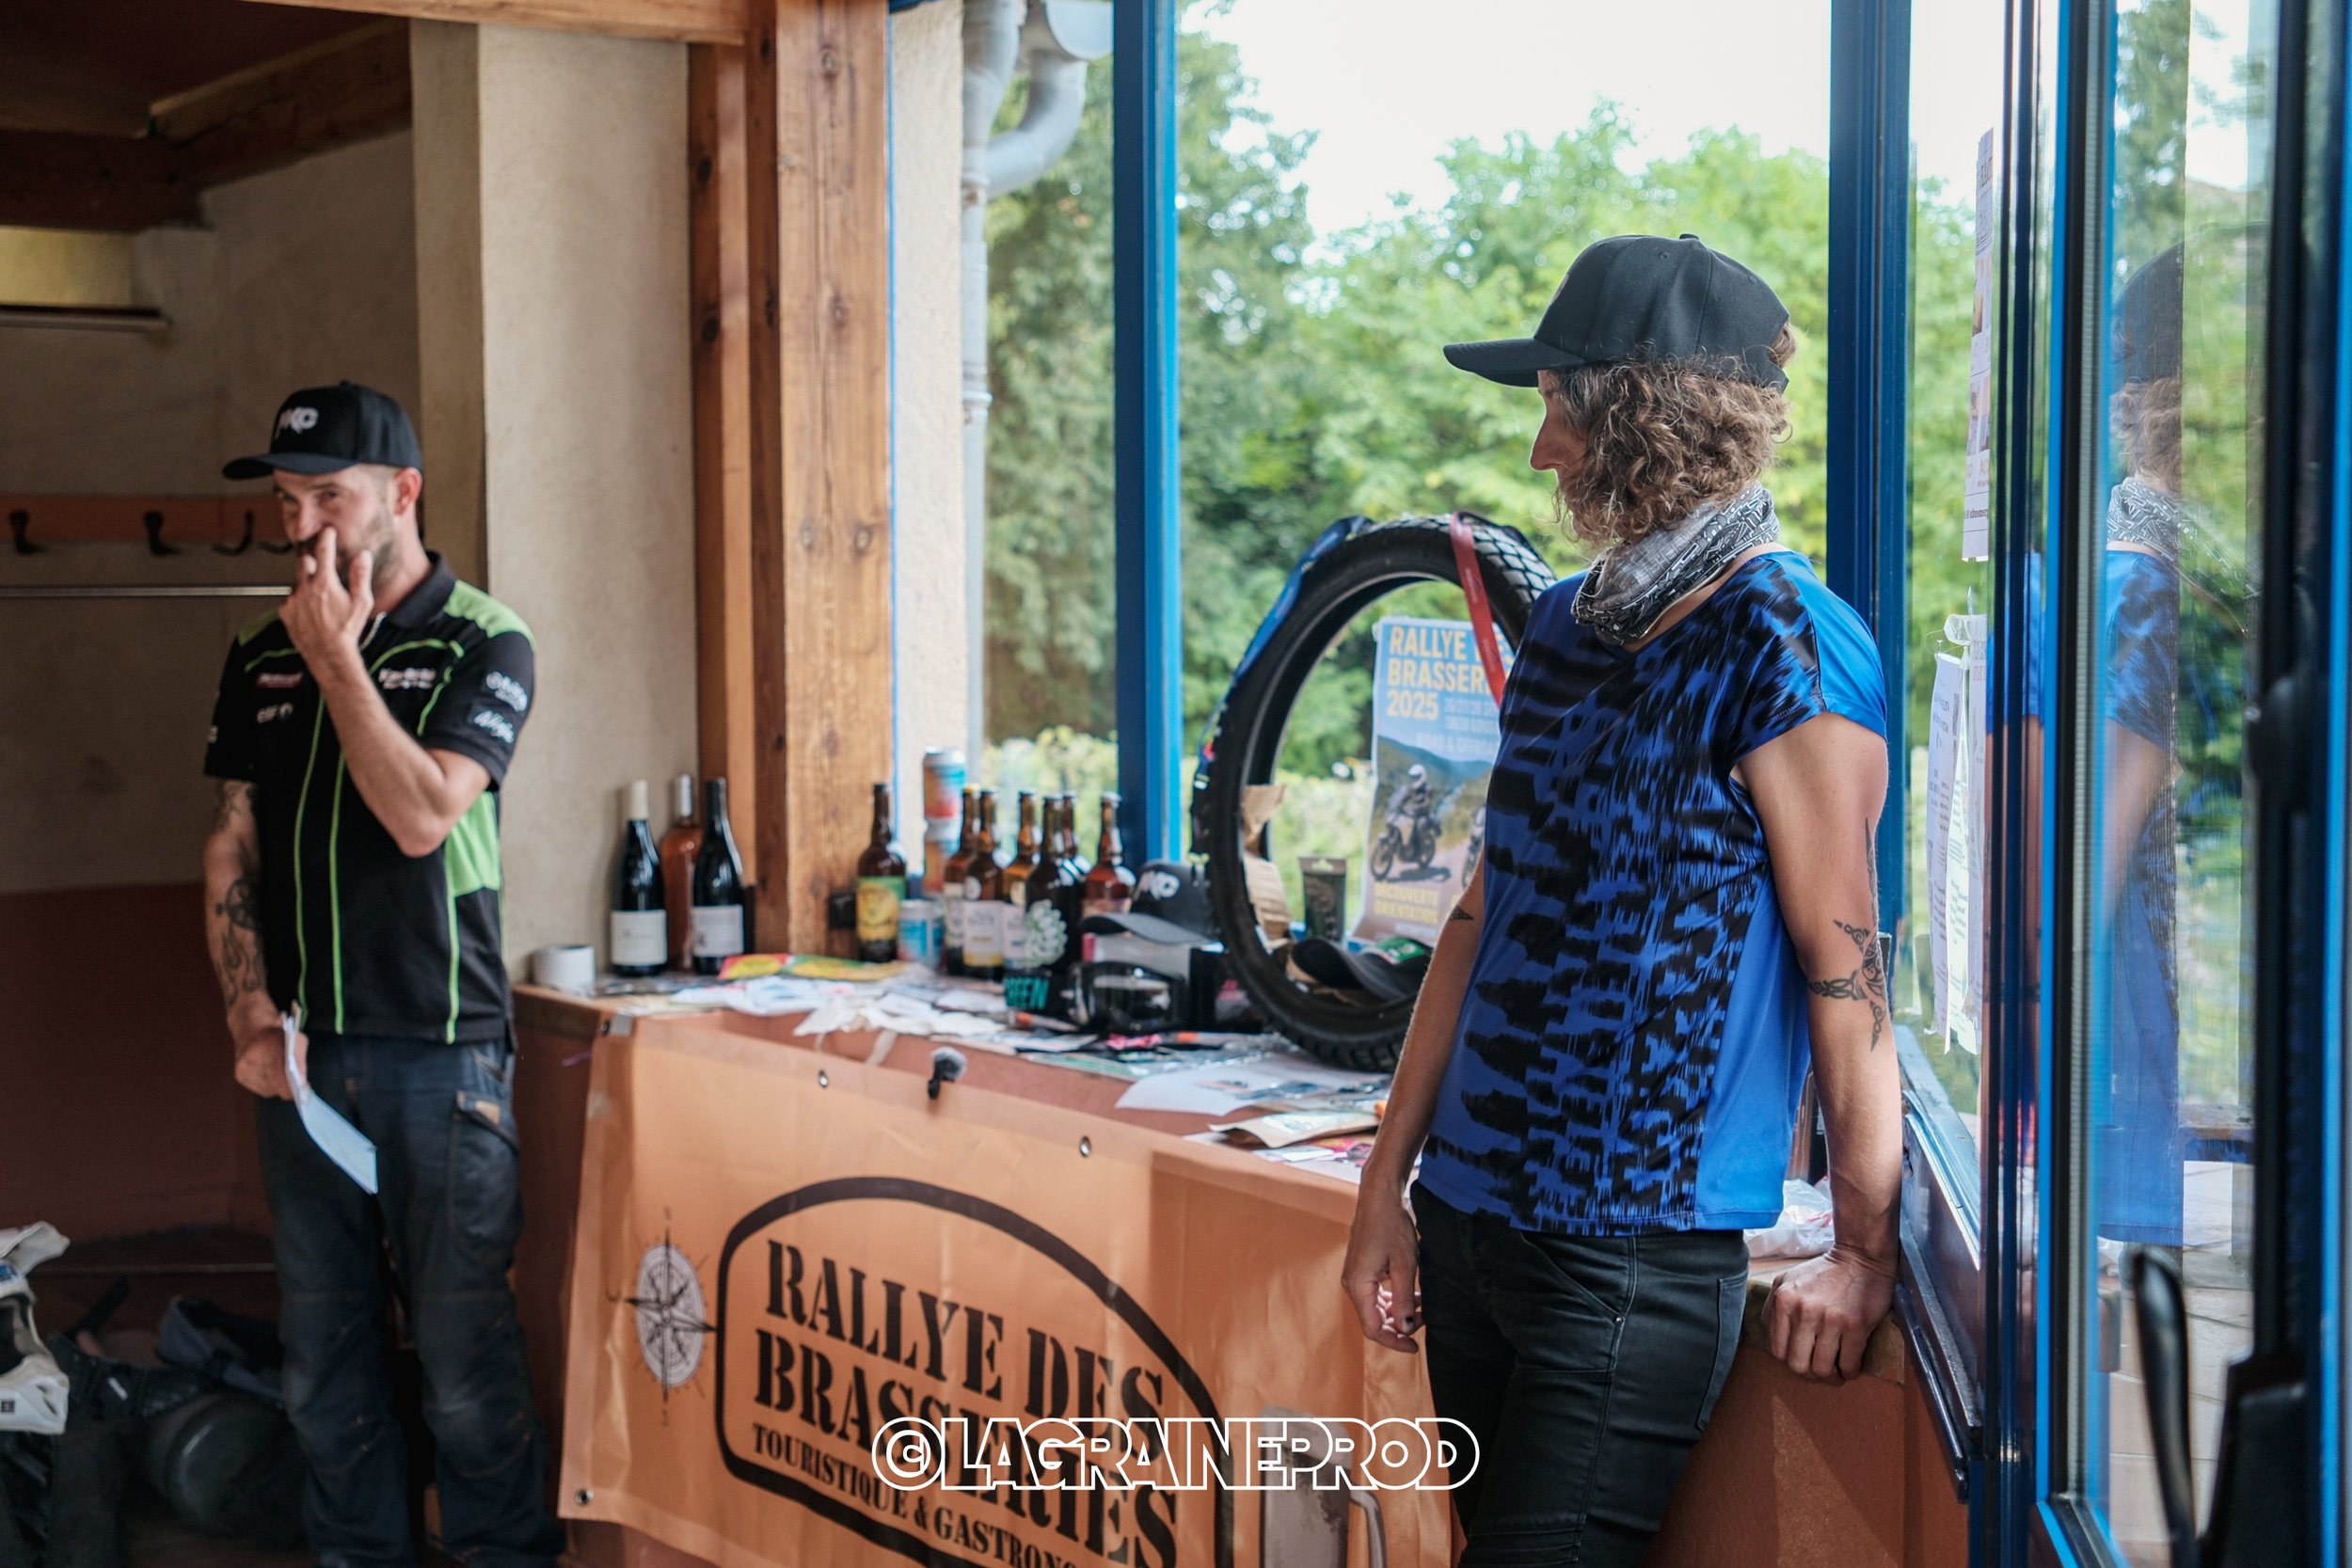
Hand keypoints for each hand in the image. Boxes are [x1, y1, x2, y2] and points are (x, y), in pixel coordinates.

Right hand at [232, 1016, 305, 1099]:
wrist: (251, 1025)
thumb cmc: (278, 1030)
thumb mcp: (297, 1039)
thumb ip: (300, 1062)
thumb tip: (302, 1085)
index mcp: (267, 1048)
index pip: (278, 1078)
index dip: (290, 1089)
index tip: (301, 1091)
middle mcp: (251, 1060)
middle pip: (273, 1088)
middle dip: (285, 1088)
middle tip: (295, 1084)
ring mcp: (242, 1069)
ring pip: (265, 1091)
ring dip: (276, 1087)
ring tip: (283, 1077)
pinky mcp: (238, 1075)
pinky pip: (257, 1088)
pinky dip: (267, 1085)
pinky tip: (271, 1076)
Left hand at [280, 528, 373, 670]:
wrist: (328, 654)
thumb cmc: (347, 630)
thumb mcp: (362, 603)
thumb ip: (361, 576)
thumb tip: (363, 556)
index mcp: (325, 583)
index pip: (323, 551)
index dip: (326, 538)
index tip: (327, 532)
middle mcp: (305, 588)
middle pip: (303, 561)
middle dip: (311, 561)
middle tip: (321, 569)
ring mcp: (293, 600)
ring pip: (297, 582)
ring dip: (306, 584)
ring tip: (319, 599)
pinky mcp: (285, 612)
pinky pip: (290, 599)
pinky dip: (298, 601)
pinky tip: (310, 612)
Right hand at [1341, 1184, 1423, 1352]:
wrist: (1379, 1198)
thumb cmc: (1392, 1227)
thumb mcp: (1405, 1266)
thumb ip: (1405, 1300)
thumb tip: (1407, 1329)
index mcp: (1358, 1285)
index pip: (1373, 1328)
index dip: (1394, 1341)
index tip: (1415, 1347)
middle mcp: (1351, 1284)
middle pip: (1373, 1320)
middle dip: (1399, 1327)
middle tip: (1425, 1322)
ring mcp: (1354, 1277)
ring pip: (1376, 1308)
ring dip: (1398, 1313)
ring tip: (1423, 1307)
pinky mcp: (1361, 1270)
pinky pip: (1376, 1295)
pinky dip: (1394, 1299)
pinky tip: (1414, 1295)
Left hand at [1765, 1247, 1895, 1381]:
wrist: (1860, 1257)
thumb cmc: (1824, 1272)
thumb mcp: (1787, 1282)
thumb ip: (1773, 1308)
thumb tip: (1771, 1339)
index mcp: (1783, 1301)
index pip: (1777, 1350)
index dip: (1789, 1361)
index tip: (1802, 1360)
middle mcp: (1803, 1311)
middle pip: (1797, 1364)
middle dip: (1809, 1374)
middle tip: (1820, 1371)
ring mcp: (1830, 1319)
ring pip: (1822, 1368)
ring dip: (1830, 1377)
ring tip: (1836, 1372)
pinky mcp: (1855, 1325)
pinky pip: (1848, 1364)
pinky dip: (1849, 1372)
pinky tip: (1850, 1367)